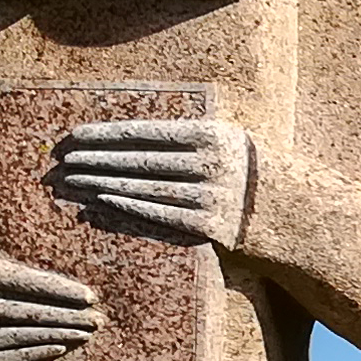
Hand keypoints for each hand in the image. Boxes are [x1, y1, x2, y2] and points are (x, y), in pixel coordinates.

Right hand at [0, 247, 100, 360]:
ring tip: (83, 334)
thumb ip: (5, 273)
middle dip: (66, 316)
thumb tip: (67, 292)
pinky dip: (32, 356)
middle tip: (96, 320)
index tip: (89, 297)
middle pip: (22, 311)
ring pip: (16, 338)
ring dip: (56, 337)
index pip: (19, 280)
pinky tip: (56, 349)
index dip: (59, 290)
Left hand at [51, 119, 253, 246]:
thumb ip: (185, 137)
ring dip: (102, 186)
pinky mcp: (212, 228)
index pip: (144, 132)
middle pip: (138, 161)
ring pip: (143, 190)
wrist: (298, 212)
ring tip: (72, 183)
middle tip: (62, 162)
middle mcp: (210, 164)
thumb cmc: (251, 172)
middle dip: (95, 161)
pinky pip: (160, 216)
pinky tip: (101, 205)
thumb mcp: (227, 140)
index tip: (73, 136)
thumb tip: (129, 135)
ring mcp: (211, 197)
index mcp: (211, 134)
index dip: (105, 135)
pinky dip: (127, 210)